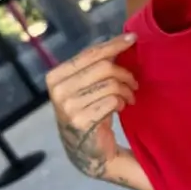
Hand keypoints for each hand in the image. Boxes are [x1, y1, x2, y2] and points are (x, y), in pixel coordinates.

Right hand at [46, 34, 138, 178]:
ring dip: (127, 90)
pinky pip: (113, 100)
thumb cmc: (90, 111)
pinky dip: (122, 102)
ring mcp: (68, 107)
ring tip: (129, 98)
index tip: (133, 38)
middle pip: (104, 67)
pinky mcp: (82, 121)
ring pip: (111, 84)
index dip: (113, 44)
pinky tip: (121, 108)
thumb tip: (123, 40)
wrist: (87, 151)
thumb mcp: (87, 85)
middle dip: (125, 73)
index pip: (90, 53)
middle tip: (134, 83)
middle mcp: (58, 90)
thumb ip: (96, 64)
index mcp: (56, 76)